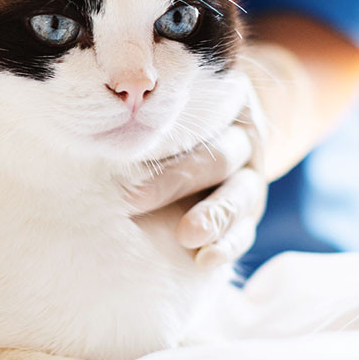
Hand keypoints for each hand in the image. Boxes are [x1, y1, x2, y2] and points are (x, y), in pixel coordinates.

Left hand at [124, 41, 319, 266]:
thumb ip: (152, 103)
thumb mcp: (174, 99)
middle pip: (216, 158)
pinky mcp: (250, 213)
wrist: (220, 135)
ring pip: (240, 195)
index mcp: (225, 106)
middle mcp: (243, 141)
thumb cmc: (177, 117)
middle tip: (130, 201)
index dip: (164, 137)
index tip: (126, 157)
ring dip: (213, 217)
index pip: (201, 118)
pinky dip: (228, 245)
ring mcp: (251, 178)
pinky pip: (246, 230)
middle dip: (173, 182)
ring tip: (187, 236)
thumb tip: (107, 101)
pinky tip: (206, 260)